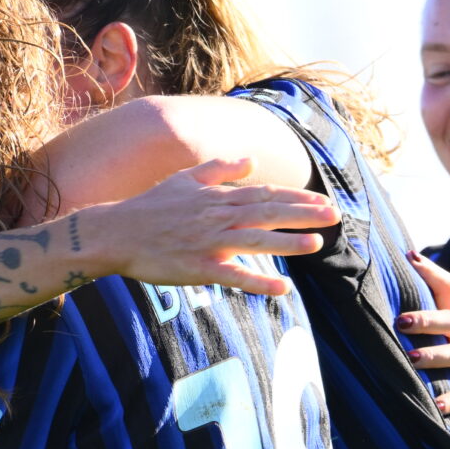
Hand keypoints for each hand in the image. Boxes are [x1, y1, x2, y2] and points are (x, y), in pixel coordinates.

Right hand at [85, 160, 337, 295]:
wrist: (115, 233)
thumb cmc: (150, 207)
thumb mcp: (185, 179)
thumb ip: (220, 169)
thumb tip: (251, 160)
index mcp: (217, 197)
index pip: (265, 194)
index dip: (296, 198)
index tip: (323, 199)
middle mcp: (217, 217)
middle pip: (267, 213)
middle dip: (303, 213)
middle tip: (334, 215)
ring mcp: (208, 242)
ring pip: (255, 240)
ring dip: (287, 242)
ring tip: (317, 244)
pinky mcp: (198, 268)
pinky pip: (233, 276)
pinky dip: (258, 282)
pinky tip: (282, 288)